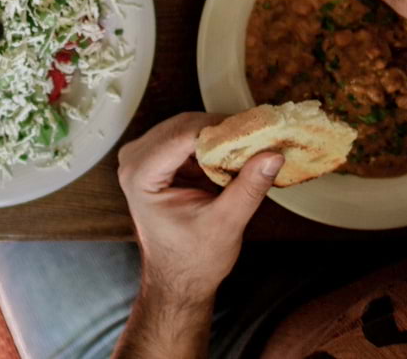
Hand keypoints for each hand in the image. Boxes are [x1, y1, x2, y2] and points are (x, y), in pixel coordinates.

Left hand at [118, 112, 278, 306]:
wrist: (178, 279)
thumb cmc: (193, 260)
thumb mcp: (226, 224)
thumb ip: (248, 188)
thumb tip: (272, 155)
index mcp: (140, 175)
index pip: (181, 135)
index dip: (219, 128)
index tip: (254, 129)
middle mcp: (134, 159)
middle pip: (182, 126)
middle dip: (221, 129)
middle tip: (259, 135)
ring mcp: (143, 157)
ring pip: (186, 127)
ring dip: (218, 135)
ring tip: (251, 144)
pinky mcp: (157, 159)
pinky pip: (186, 138)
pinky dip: (212, 143)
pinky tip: (235, 153)